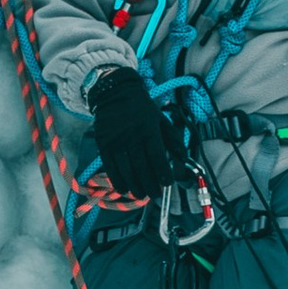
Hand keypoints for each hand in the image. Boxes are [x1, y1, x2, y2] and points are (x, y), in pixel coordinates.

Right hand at [90, 67, 174, 197]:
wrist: (115, 92)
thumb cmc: (142, 108)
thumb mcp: (161, 119)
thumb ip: (173, 139)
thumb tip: (183, 158)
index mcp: (149, 129)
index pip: (157, 156)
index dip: (162, 172)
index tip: (167, 184)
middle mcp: (132, 136)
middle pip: (141, 166)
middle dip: (149, 184)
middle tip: (155, 195)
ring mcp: (116, 141)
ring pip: (126, 169)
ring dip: (134, 186)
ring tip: (141, 195)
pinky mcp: (104, 144)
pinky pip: (110, 166)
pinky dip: (117, 180)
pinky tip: (124, 189)